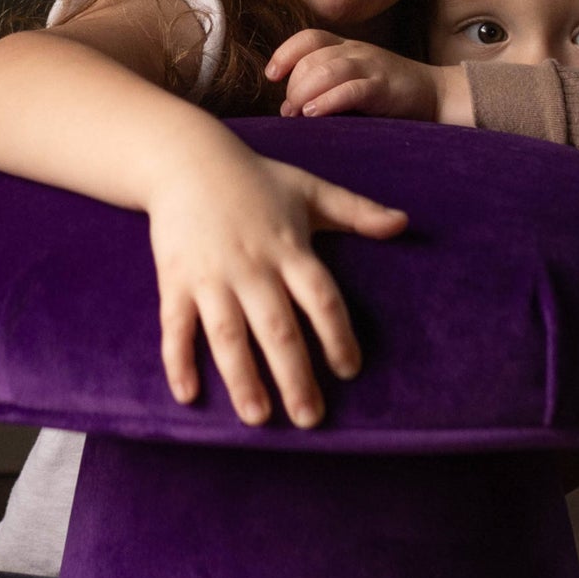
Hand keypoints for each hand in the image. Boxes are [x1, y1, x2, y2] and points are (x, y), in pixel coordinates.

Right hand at [147, 133, 407, 427]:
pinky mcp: (175, 281)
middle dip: (295, 376)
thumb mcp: (310, 189)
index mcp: (289, 248)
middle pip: (278, 328)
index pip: (321, 298)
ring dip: (243, 378)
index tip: (350, 369)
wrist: (185, 159)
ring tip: (258, 417)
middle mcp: (252, 267)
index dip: (338, 335)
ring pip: (228, 335)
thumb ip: (356, 211)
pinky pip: (176, 326)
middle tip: (310, 418)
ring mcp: (211, 276)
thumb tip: (403, 223)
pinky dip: (178, 361)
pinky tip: (189, 395)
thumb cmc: (255, 179)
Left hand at [266, 27, 444, 121]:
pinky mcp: (385, 88)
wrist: (437, 95)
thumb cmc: (389, 94)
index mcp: (346, 48)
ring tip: (297, 112)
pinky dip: (329, 100)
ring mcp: (372, 67)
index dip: (285, 53)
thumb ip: (325, 87)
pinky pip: (352, 89)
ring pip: (328, 69)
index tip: (271, 76)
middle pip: (313, 56)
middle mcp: (357, 52)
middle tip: (289, 111)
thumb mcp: (354, 81)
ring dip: (305, 91)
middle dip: (294, 83)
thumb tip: (288, 107)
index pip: (308, 38)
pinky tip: (315, 113)